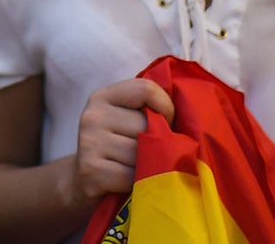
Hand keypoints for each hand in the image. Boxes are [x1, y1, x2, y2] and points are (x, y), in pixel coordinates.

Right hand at [64, 78, 173, 208]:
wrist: (84, 183)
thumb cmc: (118, 150)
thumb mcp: (126, 121)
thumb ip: (148, 110)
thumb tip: (190, 114)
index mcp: (103, 97)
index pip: (146, 89)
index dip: (166, 108)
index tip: (166, 124)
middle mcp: (92, 116)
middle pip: (146, 124)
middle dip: (157, 143)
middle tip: (151, 154)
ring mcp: (89, 142)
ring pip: (142, 152)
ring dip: (149, 166)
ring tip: (141, 170)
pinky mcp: (91, 171)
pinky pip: (133, 176)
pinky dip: (140, 184)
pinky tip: (131, 185)